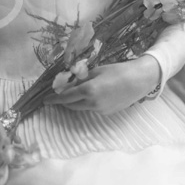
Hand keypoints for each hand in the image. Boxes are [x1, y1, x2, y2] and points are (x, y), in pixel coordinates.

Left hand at [43, 55, 160, 115]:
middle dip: (64, 100)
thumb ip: (81, 79)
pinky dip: (88, 103)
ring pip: (81, 107)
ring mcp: (100, 110)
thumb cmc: (117, 71)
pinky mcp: (106, 113)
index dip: (54, 99)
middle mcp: (92, 103)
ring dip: (76, 101)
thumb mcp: (96, 71)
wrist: (138, 81)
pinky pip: (92, 109)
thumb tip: (69, 84)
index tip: (45, 100)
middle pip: (71, 105)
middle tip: (59, 94)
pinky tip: (96, 94)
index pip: (65, 97)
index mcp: (88, 90)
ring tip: (78, 91)